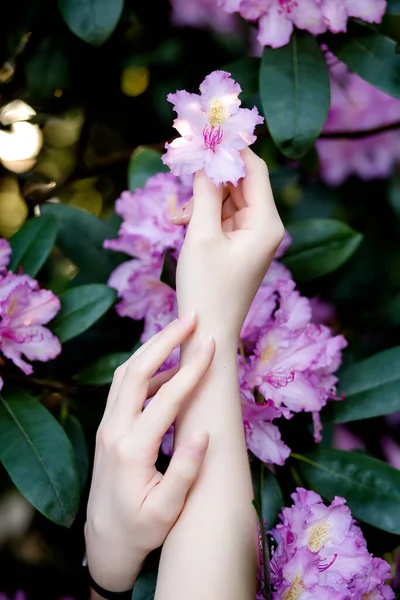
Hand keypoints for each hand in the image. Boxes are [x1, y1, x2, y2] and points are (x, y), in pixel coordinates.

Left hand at [85, 313, 214, 591]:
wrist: (104, 540)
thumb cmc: (140, 529)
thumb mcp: (167, 510)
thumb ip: (186, 472)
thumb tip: (206, 432)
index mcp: (132, 449)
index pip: (165, 398)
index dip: (191, 368)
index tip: (211, 344)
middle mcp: (114, 430)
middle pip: (136, 371)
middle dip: (164, 339)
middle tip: (191, 317)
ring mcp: (108, 426)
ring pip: (126, 374)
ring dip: (152, 348)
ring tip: (181, 331)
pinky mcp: (109, 426)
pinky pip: (125, 387)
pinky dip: (147, 368)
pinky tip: (170, 367)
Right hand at [172, 148, 283, 342]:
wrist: (208, 333)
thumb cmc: (206, 289)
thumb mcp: (201, 235)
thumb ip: (205, 192)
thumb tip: (205, 158)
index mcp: (266, 222)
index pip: (254, 169)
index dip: (231, 148)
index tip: (206, 130)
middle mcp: (265, 227)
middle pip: (240, 183)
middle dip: (210, 175)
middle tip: (182, 164)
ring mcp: (252, 237)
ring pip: (228, 200)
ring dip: (202, 200)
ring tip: (178, 217)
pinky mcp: (238, 247)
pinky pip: (222, 218)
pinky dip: (203, 216)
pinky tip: (182, 225)